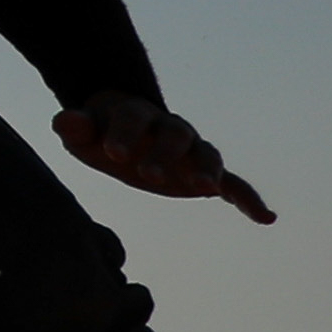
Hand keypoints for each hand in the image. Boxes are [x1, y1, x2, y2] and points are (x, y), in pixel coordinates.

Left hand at [58, 104, 274, 222]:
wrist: (124, 131)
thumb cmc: (99, 132)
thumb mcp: (81, 130)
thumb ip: (73, 125)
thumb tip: (66, 121)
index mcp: (137, 114)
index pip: (134, 118)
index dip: (124, 133)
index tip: (112, 153)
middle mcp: (170, 128)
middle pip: (175, 134)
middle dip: (163, 153)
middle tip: (146, 175)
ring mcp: (192, 150)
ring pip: (207, 154)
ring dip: (207, 169)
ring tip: (205, 187)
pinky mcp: (206, 174)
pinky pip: (234, 184)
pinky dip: (249, 199)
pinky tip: (265, 218)